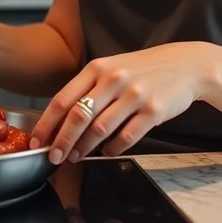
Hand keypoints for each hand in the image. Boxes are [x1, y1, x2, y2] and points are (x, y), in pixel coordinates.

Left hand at [30, 43, 212, 163]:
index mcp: (98, 68)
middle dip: (62, 141)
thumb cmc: (143, 68)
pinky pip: (127, 136)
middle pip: (78, 116)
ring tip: (76, 156)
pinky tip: (108, 152)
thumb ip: (88, 88)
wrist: (185, 64)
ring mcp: (134, 95)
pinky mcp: (153, 111)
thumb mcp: (112, 68)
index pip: (63, 99)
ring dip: (84, 147)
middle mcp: (113, 80)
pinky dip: (113, 148)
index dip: (47, 123)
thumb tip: (61, 118)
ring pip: (100, 129)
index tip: (37, 141)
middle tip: (53, 157)